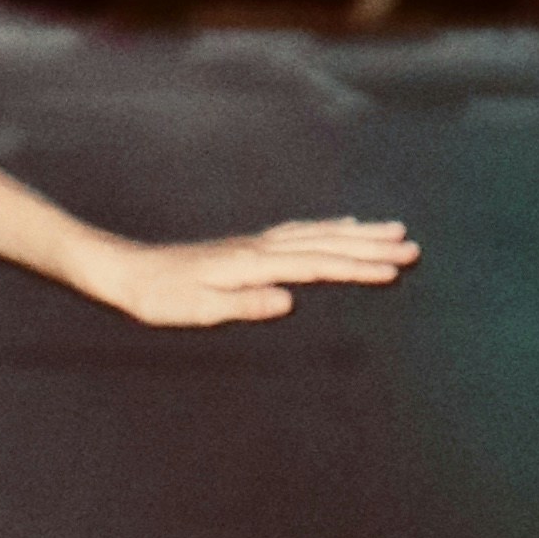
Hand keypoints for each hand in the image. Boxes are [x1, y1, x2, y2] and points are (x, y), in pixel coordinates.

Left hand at [71, 215, 417, 327]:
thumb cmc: (158, 297)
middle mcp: (259, 248)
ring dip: (356, 234)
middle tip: (414, 248)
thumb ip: (242, 304)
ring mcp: (254, 244)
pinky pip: (299, 232)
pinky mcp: (248, 247)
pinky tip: (341, 228)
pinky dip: (327, 229)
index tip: (395, 270)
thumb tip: (289, 300)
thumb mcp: (195, 309)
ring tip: (394, 231)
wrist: (124, 270)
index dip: (357, 268)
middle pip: (325, 245)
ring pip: (317, 235)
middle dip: (371, 247)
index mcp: (252, 265)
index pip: (316, 265)